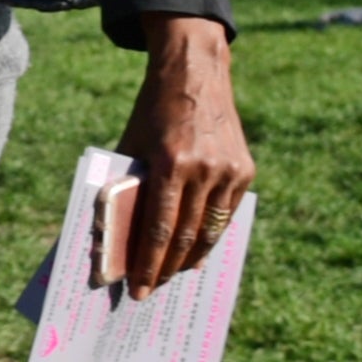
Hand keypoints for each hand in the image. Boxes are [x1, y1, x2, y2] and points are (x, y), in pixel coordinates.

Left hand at [110, 16, 251, 294]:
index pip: (159, 227)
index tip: (138, 288)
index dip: (148, 262)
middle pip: (186, 235)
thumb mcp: (132, 144)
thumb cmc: (152, 110)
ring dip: (191, 258)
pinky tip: (197, 250)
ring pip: (211, 230)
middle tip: (152, 288)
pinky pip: (226, 213)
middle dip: (166, 268)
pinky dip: (211, 235)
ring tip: (172, 275)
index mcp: (169, 162)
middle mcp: (204, 168)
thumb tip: (116, 234)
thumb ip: (128, 186)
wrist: (194, 73)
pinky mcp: (245, 169)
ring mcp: (229, 170)